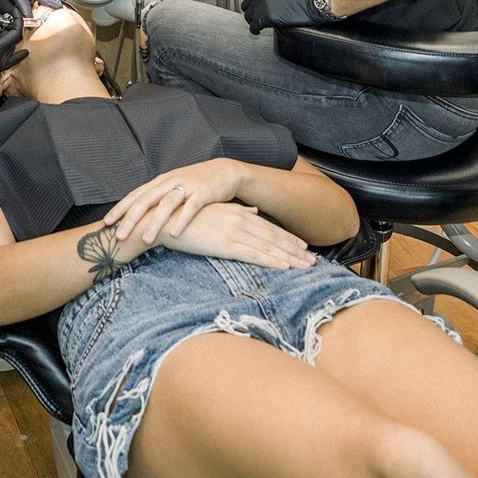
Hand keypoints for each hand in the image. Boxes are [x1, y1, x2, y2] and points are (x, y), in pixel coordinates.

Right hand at [0, 6, 26, 119]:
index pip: (16, 34)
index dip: (17, 20)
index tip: (13, 11)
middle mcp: (0, 62)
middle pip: (14, 41)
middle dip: (9, 26)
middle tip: (0, 16)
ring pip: (9, 48)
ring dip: (6, 35)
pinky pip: (4, 56)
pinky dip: (3, 45)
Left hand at [104, 159, 243, 242]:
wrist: (224, 172)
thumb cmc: (195, 184)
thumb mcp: (173, 188)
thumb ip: (157, 199)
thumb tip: (136, 217)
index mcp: (160, 182)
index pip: (135, 195)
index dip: (120, 209)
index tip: (106, 223)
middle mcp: (170, 182)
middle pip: (145, 200)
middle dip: (130, 219)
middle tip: (119, 236)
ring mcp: (187, 186)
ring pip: (166, 205)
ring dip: (155, 223)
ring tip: (146, 240)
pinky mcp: (204, 193)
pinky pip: (190, 208)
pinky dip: (181, 221)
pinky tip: (174, 234)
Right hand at [158, 202, 314, 270]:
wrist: (164, 220)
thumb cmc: (188, 218)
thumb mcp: (217, 210)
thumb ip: (238, 211)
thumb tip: (255, 212)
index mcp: (239, 213)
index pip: (269, 228)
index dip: (288, 238)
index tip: (303, 246)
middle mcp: (241, 221)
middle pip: (274, 238)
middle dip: (295, 250)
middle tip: (313, 260)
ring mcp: (234, 232)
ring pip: (269, 247)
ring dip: (289, 257)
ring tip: (306, 266)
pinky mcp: (226, 245)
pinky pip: (254, 254)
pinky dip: (272, 260)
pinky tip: (285, 266)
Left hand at [242, 0, 330, 33]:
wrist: (312, 2)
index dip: (251, 1)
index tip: (252, 5)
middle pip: (246, 4)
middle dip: (250, 11)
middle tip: (254, 16)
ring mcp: (262, 6)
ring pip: (248, 16)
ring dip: (252, 20)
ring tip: (256, 24)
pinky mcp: (266, 18)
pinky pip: (253, 26)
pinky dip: (254, 30)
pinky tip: (257, 31)